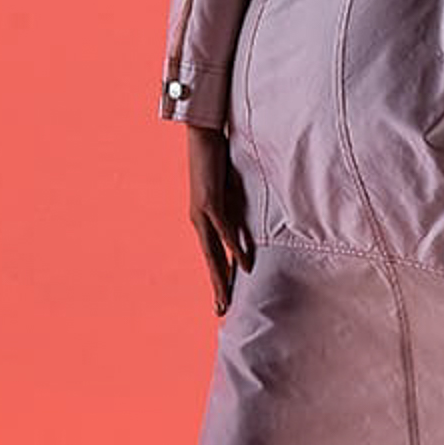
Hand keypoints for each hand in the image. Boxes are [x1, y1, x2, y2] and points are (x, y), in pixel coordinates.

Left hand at [184, 122, 254, 315]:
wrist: (202, 135)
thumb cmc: (215, 160)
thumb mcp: (228, 190)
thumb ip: (234, 208)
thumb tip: (244, 221)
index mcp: (203, 218)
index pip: (212, 253)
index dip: (218, 275)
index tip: (223, 296)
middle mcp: (199, 220)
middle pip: (210, 259)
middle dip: (216, 285)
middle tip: (221, 310)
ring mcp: (202, 213)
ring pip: (213, 252)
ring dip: (220, 276)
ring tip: (227, 297)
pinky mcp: (210, 202)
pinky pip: (224, 230)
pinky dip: (234, 248)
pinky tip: (242, 264)